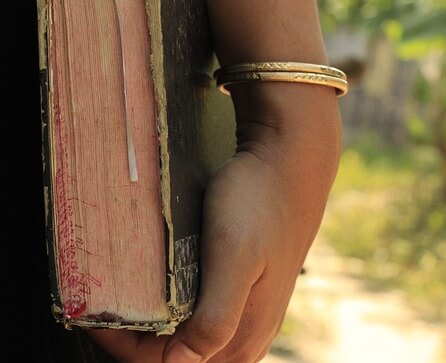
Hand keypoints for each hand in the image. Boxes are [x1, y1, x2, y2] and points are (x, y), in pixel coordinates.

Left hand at [91, 84, 341, 361]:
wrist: (288, 166)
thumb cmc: (260, 205)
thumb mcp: (236, 257)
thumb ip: (215, 318)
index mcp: (243, 338)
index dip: (124, 345)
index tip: (95, 313)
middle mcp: (246, 335)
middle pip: (174, 353)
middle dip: (134, 335)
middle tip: (101, 302)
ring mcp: (246, 313)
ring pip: (184, 333)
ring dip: (150, 320)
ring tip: (122, 290)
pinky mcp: (243, 290)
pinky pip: (197, 311)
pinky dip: (169, 304)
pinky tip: (156, 279)